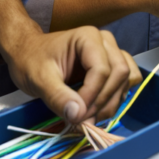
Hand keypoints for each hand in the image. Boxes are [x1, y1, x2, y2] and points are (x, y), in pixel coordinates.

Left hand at [4, 27, 140, 123]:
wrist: (29, 54)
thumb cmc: (32, 61)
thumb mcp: (39, 79)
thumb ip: (58, 97)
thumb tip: (78, 115)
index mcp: (88, 38)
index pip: (102, 70)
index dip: (91, 96)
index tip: (74, 116)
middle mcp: (106, 42)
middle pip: (119, 73)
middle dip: (102, 101)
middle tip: (81, 120)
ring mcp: (113, 52)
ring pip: (127, 78)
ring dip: (112, 103)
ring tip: (88, 117)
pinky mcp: (114, 64)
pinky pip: (129, 79)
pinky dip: (118, 97)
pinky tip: (99, 107)